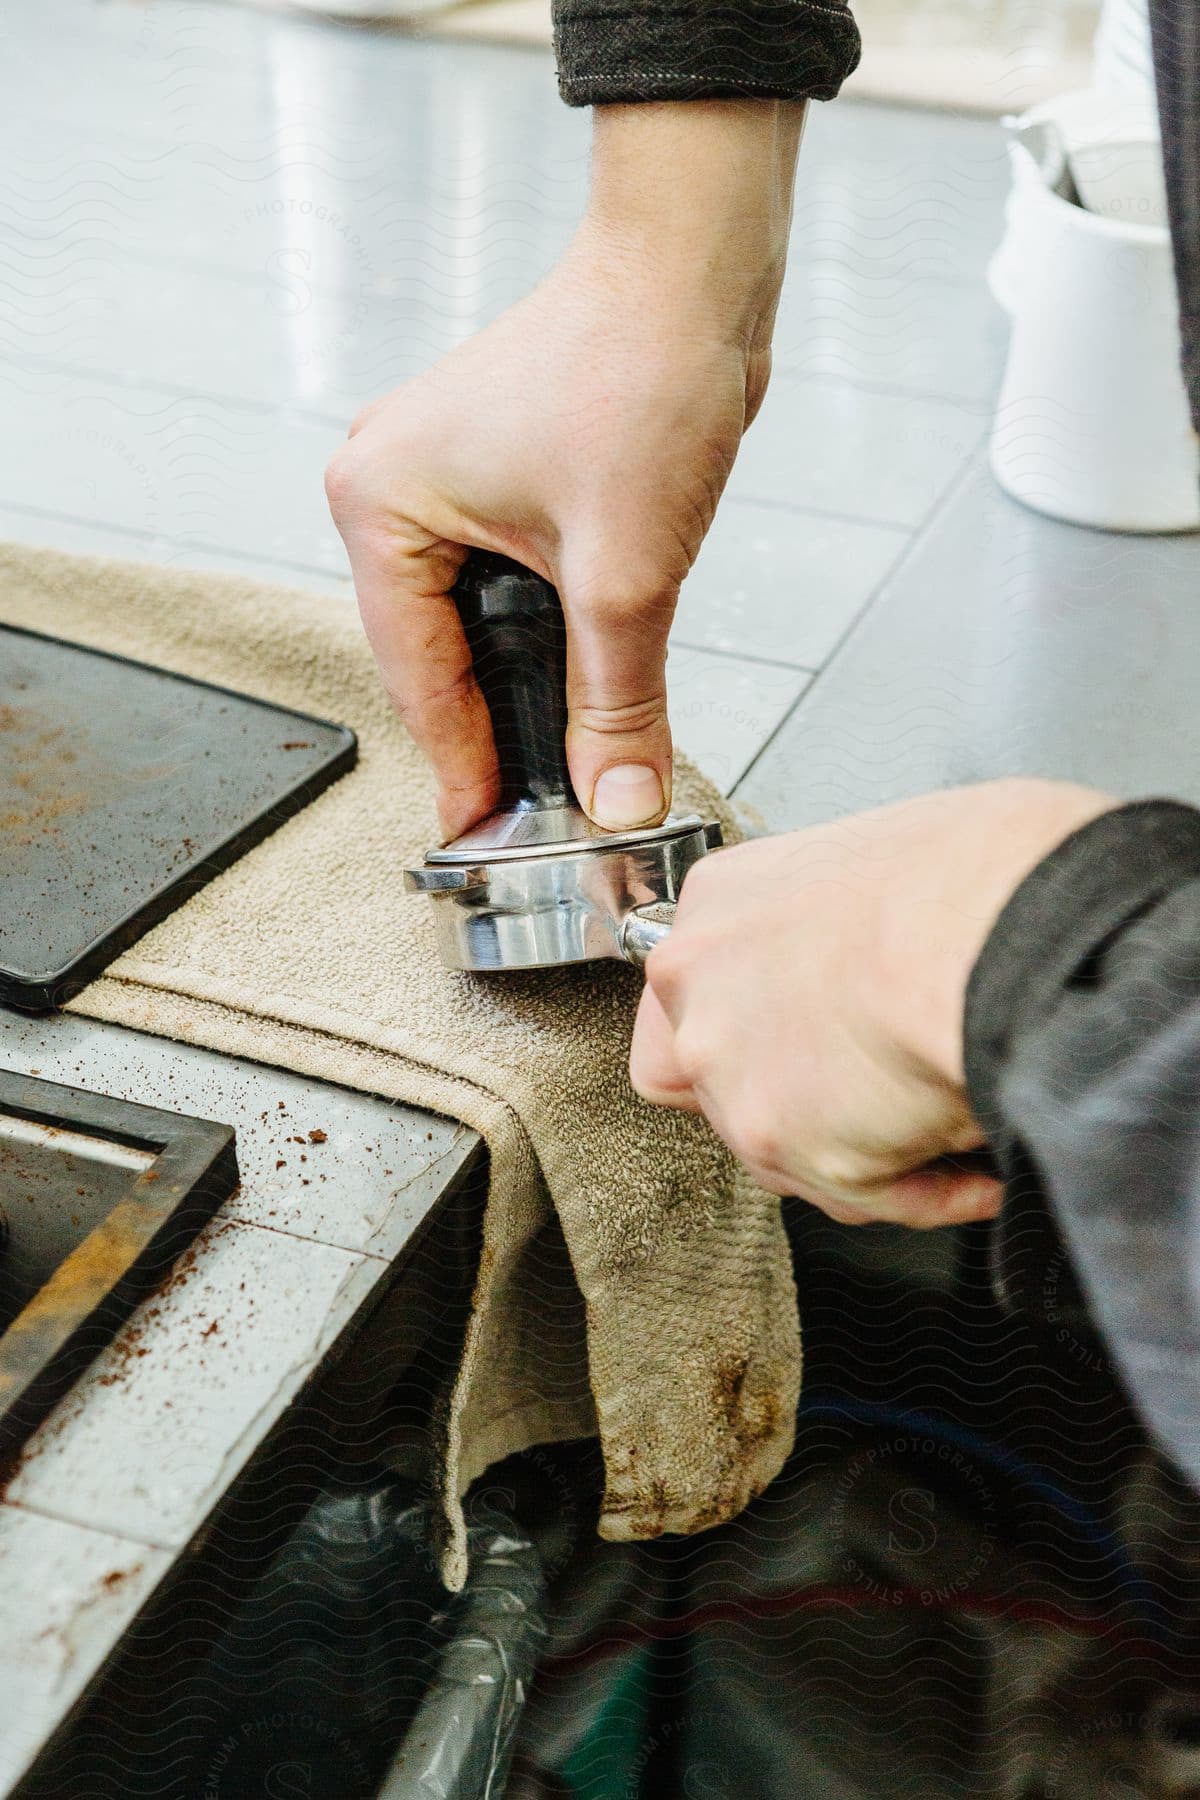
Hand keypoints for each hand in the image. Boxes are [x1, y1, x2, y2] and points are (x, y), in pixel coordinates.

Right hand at [325, 101, 804, 840]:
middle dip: (494, 729)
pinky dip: (542, 634)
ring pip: (475, 622)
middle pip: (439, 654)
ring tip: (561, 763)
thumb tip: (616, 797)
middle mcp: (392, 487)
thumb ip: (616, 703)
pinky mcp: (495, 473)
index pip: (418, 676)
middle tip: (535, 812)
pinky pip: (506, 583)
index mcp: (381, 504)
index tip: (486, 834)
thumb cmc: (637, 373)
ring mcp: (442, 477)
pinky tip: (576, 684)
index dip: (461, 765)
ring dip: (523, 684)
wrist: (693, 268)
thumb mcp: (626, 574)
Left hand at [629, 780, 1116, 1226]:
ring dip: (867, 1150)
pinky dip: (927, 1189)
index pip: (690, 992)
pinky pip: (862, 1192)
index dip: (753, 1028)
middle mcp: (701, 994)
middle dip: (799, 1104)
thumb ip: (837, 920)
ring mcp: (731, 1075)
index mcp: (721, 907)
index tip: (807, 1041)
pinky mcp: (781, 1145)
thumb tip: (885, 954)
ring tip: (952, 1125)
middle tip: (879, 1094)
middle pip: (720, 1084)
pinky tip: (979, 1169)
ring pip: (785, 1153)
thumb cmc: (968, 877)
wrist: (998, 931)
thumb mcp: (877, 856)